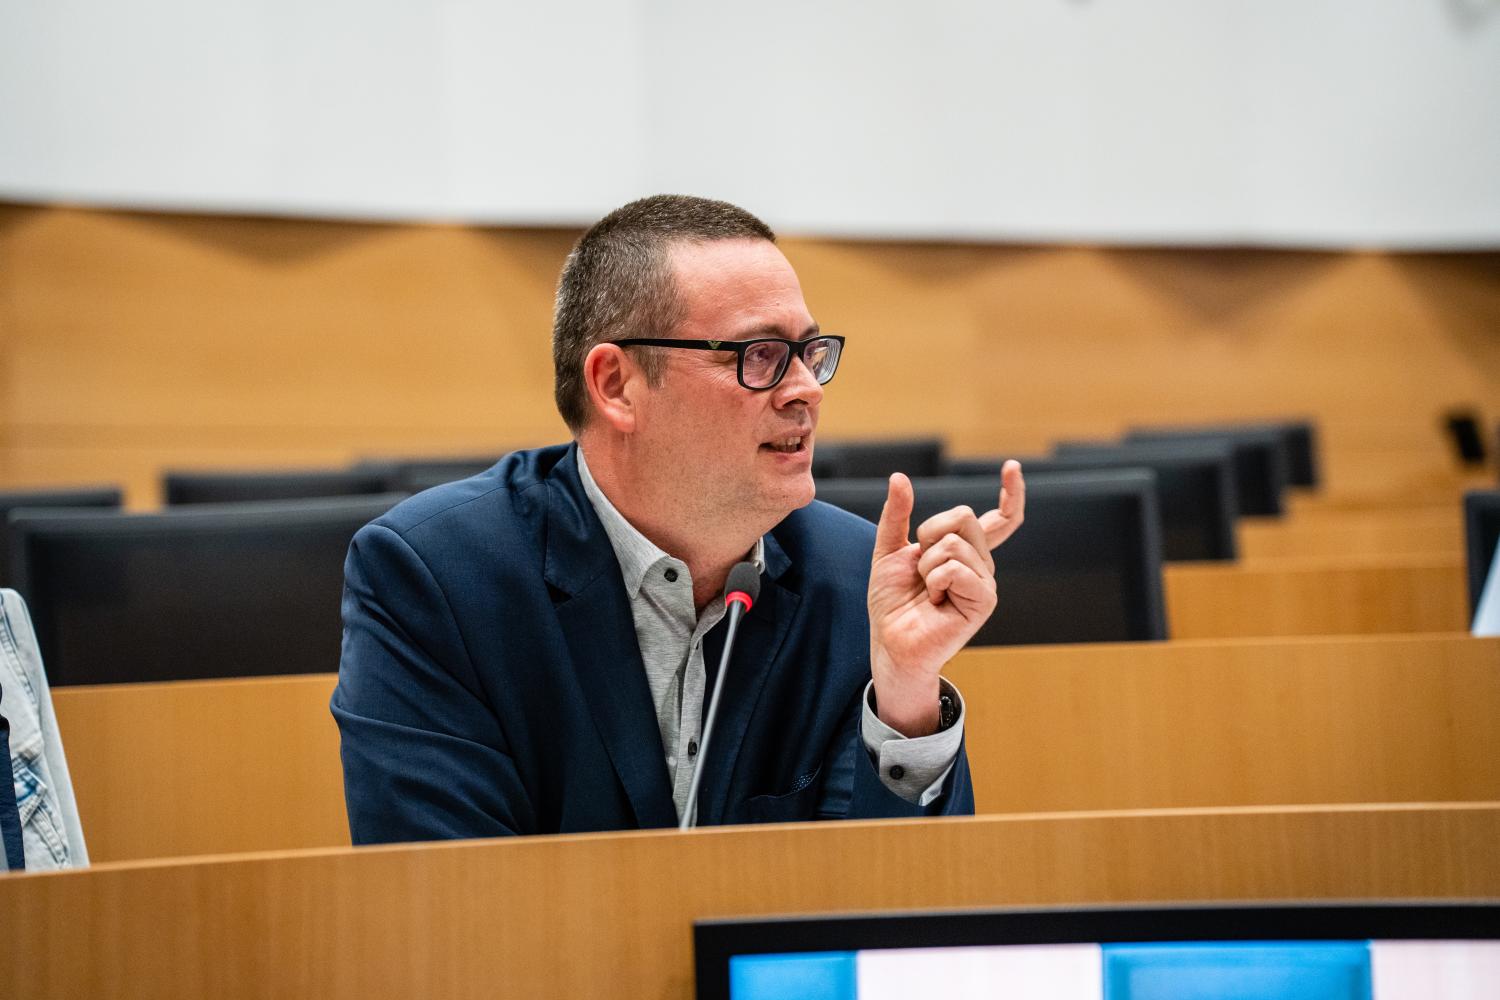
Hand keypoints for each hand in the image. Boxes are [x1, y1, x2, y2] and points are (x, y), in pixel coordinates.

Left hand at [867, 461, 1024, 735]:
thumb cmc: (892, 601)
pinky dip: (936, 580)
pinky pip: (957, 568)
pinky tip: (937, 600)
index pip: (1001, 519)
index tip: (1013, 467)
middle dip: (928, 535)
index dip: (1011, 493)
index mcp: (965, 551)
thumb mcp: (887, 550)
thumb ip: (896, 515)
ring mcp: (986, 582)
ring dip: (927, 564)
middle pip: (963, 515)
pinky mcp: (985, 601)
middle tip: (921, 568)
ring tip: (928, 590)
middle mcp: (981, 564)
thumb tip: (900, 477)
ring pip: (955, 543)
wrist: (890, 640)